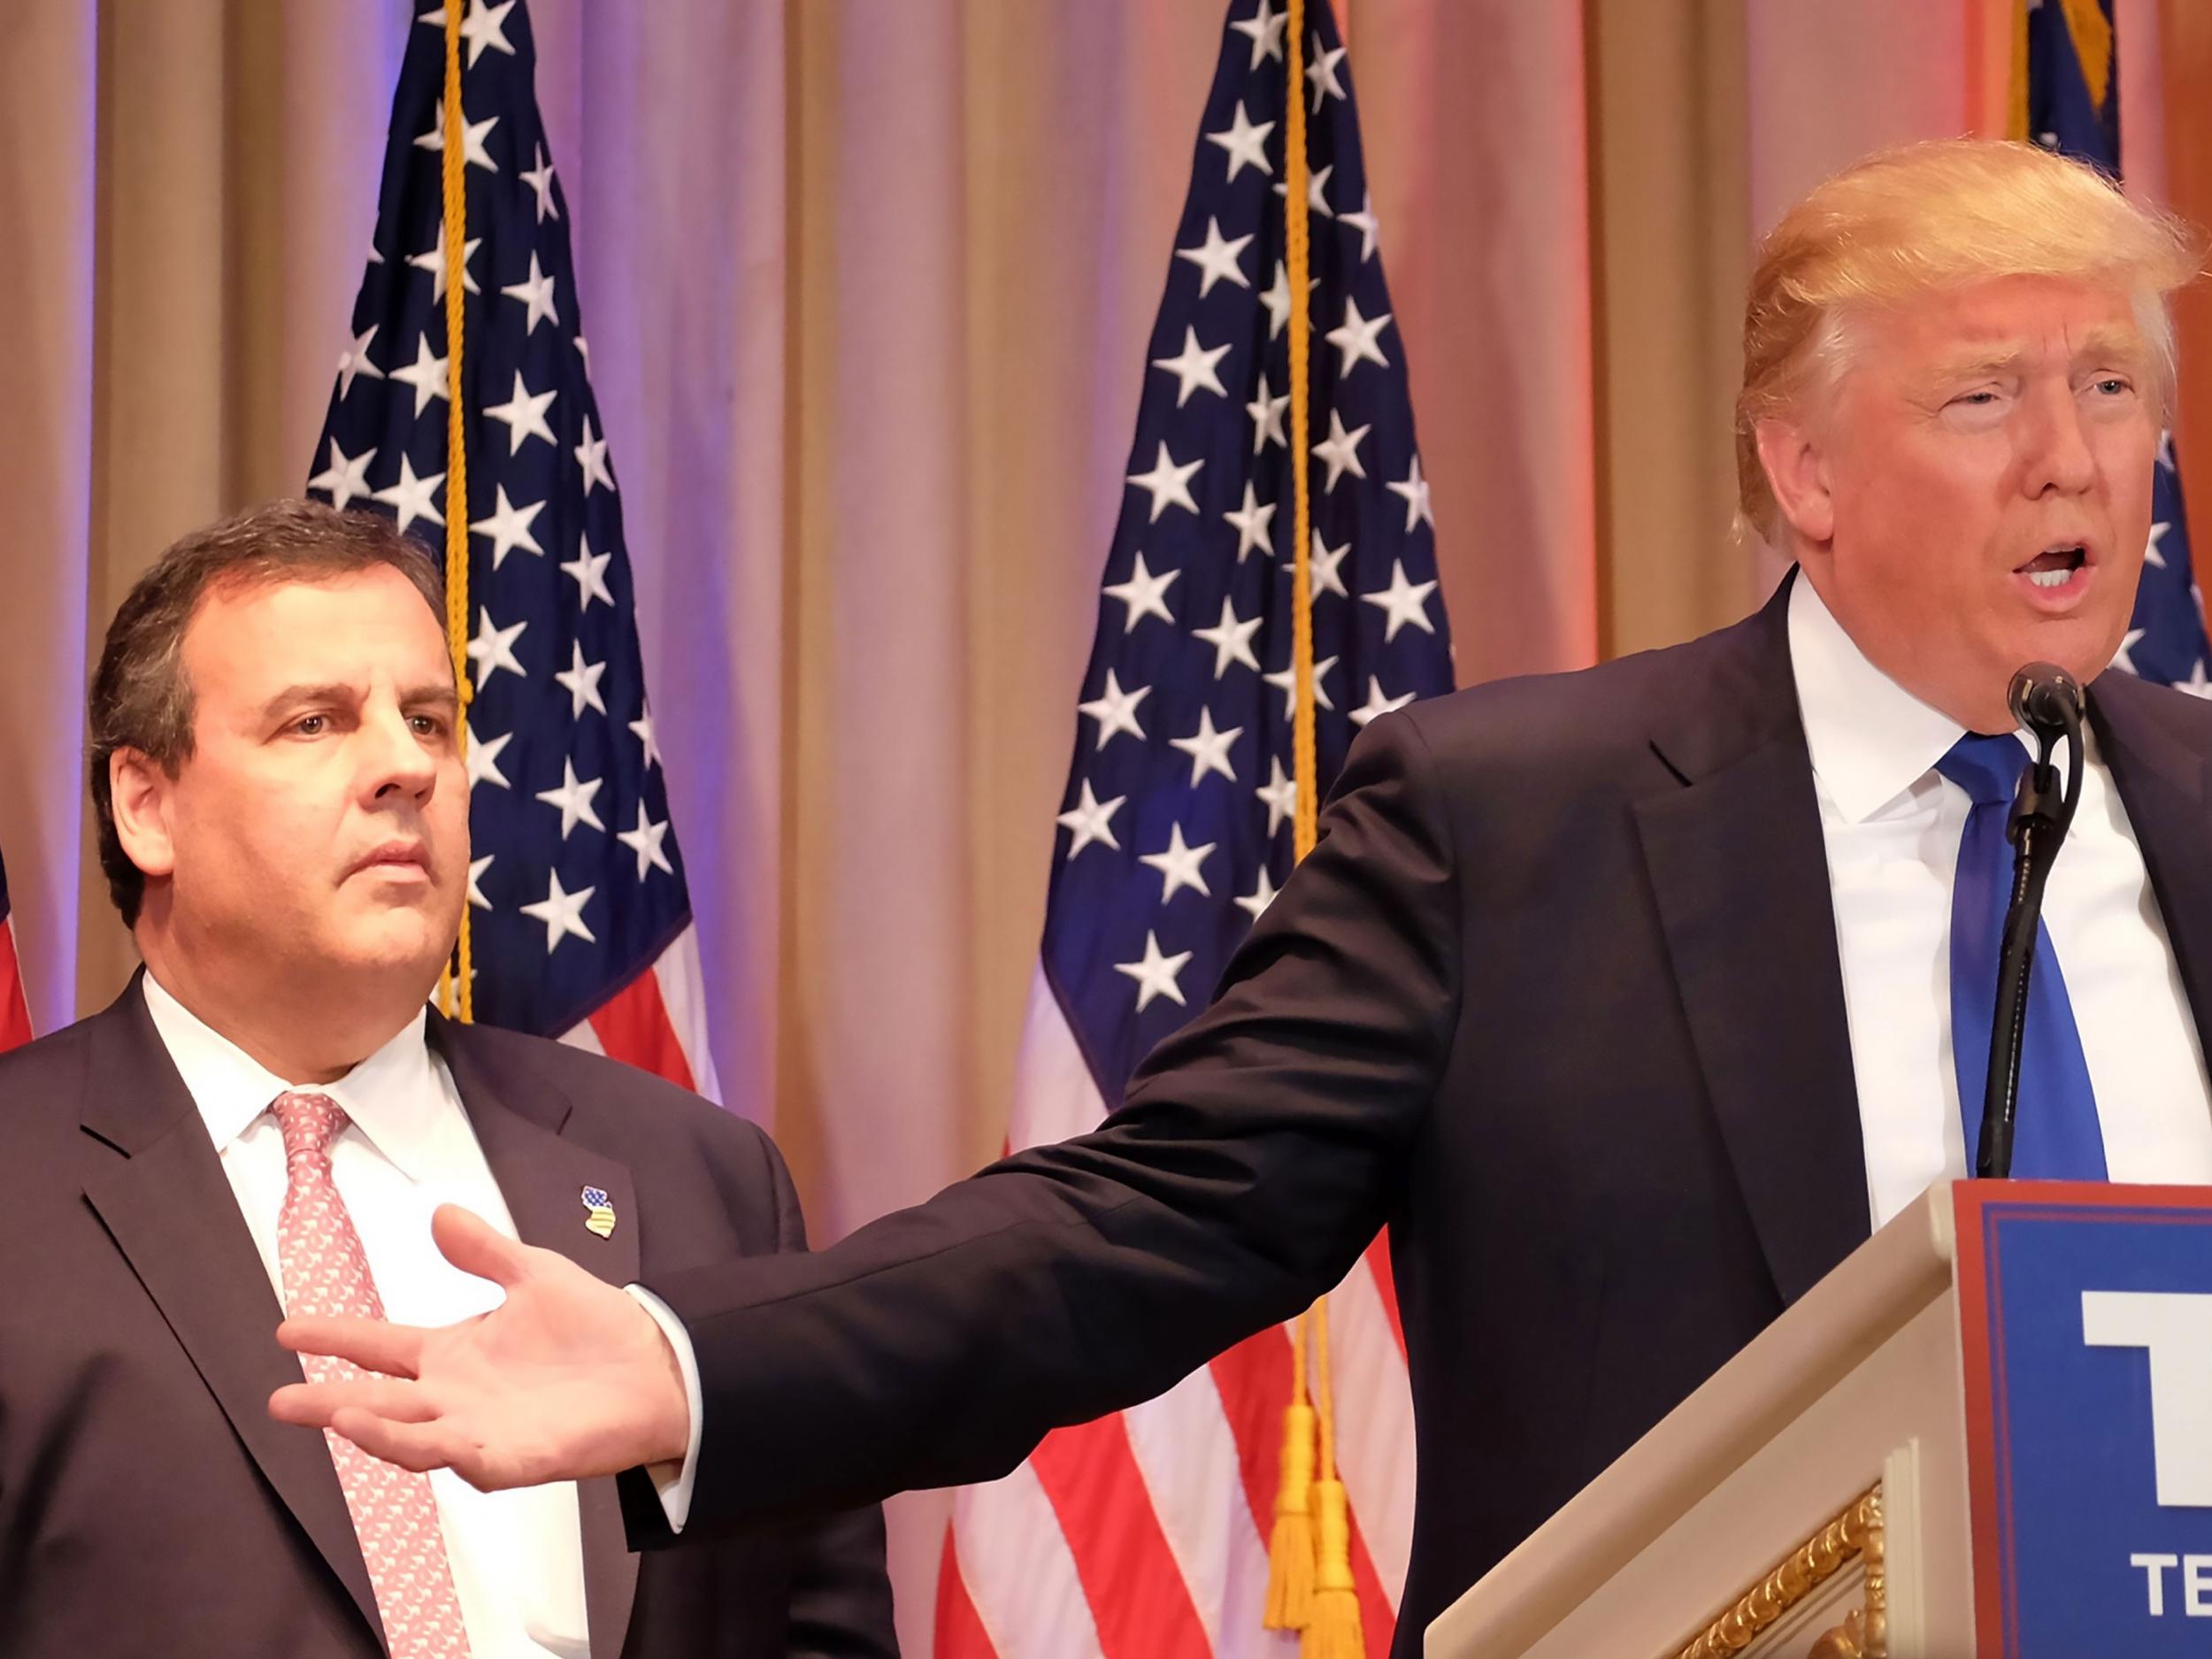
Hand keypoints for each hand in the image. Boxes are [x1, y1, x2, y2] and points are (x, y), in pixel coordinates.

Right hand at [268, 1203, 691, 1489]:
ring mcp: (480, 1430)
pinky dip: (432, 1451)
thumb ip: (485, 1251)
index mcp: (454, 1353)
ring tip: (335, 1415)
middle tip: (281, 1400)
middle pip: (379, 1402)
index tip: (286, 1329)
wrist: (656, 1366)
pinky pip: (463, 1459)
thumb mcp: (534, 1274)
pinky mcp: (514, 1456)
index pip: (380, 1346)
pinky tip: (408, 1440)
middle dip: (329, 1401)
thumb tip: (440, 1214)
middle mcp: (455, 1397)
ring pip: (411, 1437)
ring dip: (373, 1428)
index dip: (335, 1336)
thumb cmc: (595, 1326)